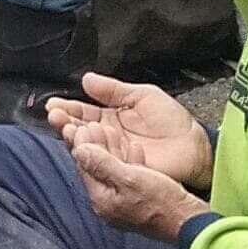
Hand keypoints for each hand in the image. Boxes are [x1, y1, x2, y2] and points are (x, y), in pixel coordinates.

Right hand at [47, 69, 213, 191]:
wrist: (193, 147)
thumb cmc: (173, 121)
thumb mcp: (142, 96)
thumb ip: (113, 89)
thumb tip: (86, 79)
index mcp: (110, 118)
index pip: (82, 112)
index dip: (67, 108)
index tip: (54, 104)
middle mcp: (106, 137)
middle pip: (78, 129)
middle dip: (63, 121)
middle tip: (54, 115)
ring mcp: (111, 154)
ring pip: (85, 145)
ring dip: (72, 136)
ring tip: (65, 126)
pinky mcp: (118, 169)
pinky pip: (100, 162)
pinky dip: (90, 152)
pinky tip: (83, 143)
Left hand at [69, 125, 211, 242]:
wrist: (190, 223)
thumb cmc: (163, 204)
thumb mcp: (130, 178)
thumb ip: (102, 164)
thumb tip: (78, 149)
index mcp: (102, 200)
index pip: (85, 168)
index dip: (83, 145)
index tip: (84, 126)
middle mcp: (109, 204)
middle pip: (97, 169)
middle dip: (95, 146)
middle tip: (94, 125)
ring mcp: (124, 204)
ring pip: (112, 171)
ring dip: (112, 150)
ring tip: (111, 131)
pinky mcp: (140, 201)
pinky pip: (128, 177)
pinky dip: (129, 160)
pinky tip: (135, 148)